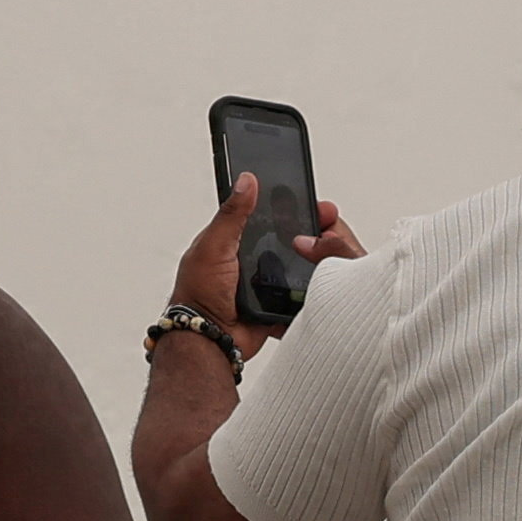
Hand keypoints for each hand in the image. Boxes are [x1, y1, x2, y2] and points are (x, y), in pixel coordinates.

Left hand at [162, 173, 369, 341]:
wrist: (210, 340)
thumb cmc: (198, 295)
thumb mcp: (214, 245)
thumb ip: (231, 215)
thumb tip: (246, 180)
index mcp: (230, 242)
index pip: (260, 216)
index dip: (281, 208)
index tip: (303, 200)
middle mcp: (246, 261)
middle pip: (281, 240)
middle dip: (300, 235)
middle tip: (321, 225)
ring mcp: (260, 284)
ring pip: (292, 266)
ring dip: (303, 263)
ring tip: (322, 250)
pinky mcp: (272, 305)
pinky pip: (295, 295)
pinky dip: (303, 290)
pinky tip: (315, 279)